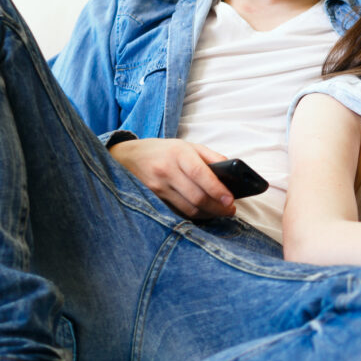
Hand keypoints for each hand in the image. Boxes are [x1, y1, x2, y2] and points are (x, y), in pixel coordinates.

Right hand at [109, 138, 236, 218]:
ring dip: (207, 214)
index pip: (201, 174)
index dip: (217, 190)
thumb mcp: (188, 146)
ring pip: (187, 208)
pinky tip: (202, 212)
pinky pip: (177, 212)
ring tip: (219, 212)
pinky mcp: (152, 200)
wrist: (128, 157)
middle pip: (196, 196)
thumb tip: (233, 172)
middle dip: (217, 207)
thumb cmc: (164, 151)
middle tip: (230, 210)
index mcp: (179, 154)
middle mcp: (167, 171)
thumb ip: (212, 157)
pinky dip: (192, 215)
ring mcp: (157, 187)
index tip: (231, 201)